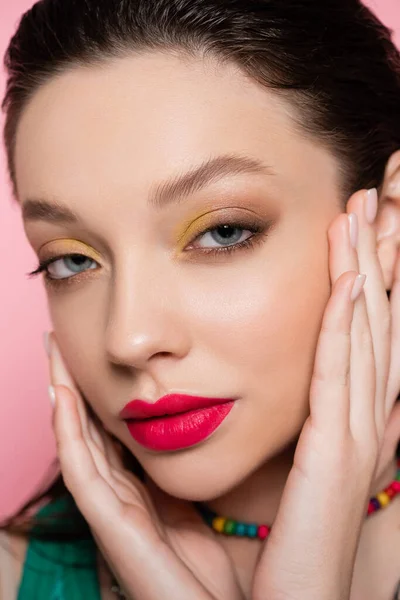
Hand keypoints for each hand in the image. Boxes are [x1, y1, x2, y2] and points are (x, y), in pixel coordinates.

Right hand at [47, 335, 243, 599]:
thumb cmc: (211, 573)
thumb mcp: (200, 508)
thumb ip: (189, 477)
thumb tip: (196, 433)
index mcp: (141, 492)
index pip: (112, 437)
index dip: (99, 399)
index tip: (97, 360)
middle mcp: (120, 497)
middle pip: (88, 432)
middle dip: (74, 388)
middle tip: (63, 345)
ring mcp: (111, 511)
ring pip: (78, 441)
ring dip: (63, 397)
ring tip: (55, 356)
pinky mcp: (110, 524)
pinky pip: (81, 470)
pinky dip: (66, 431)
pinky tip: (61, 395)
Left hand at [253, 188, 399, 599]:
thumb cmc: (287, 538)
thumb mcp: (286, 465)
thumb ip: (287, 425)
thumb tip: (275, 388)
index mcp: (347, 420)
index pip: (359, 335)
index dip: (365, 280)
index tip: (355, 230)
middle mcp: (362, 418)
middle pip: (372, 323)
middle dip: (376, 260)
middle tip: (370, 201)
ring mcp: (357, 433)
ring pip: (363, 334)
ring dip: (364, 273)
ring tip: (362, 217)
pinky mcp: (340, 451)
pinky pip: (343, 374)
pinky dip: (349, 325)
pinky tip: (352, 281)